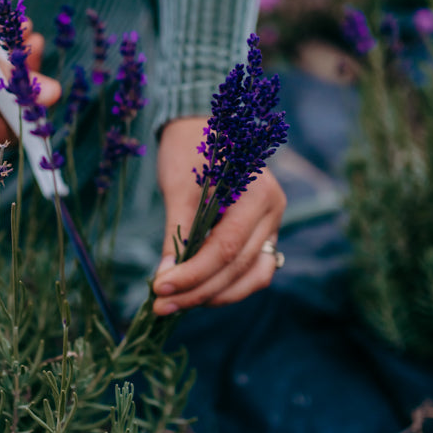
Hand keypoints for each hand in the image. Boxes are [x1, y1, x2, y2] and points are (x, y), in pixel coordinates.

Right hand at [0, 0, 60, 146]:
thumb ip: (10, 78)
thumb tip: (56, 94)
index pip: (5, 132)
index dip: (30, 111)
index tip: (48, 85)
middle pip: (7, 108)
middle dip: (25, 77)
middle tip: (35, 45)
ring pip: (2, 87)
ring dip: (17, 60)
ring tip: (27, 31)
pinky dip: (3, 53)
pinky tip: (14, 28)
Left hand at [152, 117, 285, 314]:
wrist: (202, 127)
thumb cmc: (189, 150)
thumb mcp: (178, 187)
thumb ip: (177, 233)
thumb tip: (165, 277)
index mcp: (257, 192)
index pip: (226, 247)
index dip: (193, 274)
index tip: (159, 288)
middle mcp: (274, 211)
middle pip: (238, 266)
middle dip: (197, 291)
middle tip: (160, 306)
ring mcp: (273, 224)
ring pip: (251, 276)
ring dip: (214, 296)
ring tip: (176, 305)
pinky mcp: (264, 235)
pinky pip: (253, 271)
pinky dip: (228, 287)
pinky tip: (198, 294)